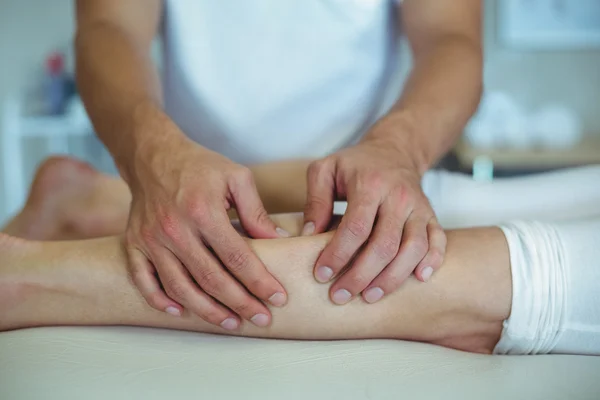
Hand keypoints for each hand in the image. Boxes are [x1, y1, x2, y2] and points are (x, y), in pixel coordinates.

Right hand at [125, 133, 288, 329]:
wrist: (153, 155)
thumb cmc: (200, 166)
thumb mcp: (237, 178)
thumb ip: (257, 212)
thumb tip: (277, 241)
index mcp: (204, 212)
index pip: (237, 258)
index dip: (259, 282)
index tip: (278, 298)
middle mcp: (175, 230)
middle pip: (211, 279)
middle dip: (240, 304)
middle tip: (261, 319)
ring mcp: (152, 239)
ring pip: (180, 287)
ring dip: (207, 310)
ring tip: (231, 323)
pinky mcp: (135, 243)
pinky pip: (144, 280)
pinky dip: (159, 300)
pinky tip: (180, 311)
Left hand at [303, 136, 445, 304]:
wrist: (395, 149)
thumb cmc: (354, 164)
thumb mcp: (325, 170)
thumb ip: (314, 200)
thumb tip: (309, 235)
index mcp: (370, 184)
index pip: (356, 227)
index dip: (338, 254)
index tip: (322, 274)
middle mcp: (399, 196)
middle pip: (385, 245)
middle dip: (361, 275)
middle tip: (340, 296)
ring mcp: (419, 206)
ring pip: (413, 249)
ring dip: (392, 278)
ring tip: (369, 297)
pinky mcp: (431, 215)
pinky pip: (438, 241)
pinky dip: (432, 261)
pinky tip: (419, 279)